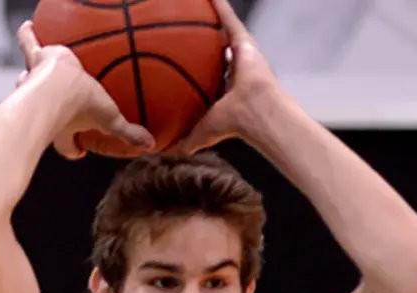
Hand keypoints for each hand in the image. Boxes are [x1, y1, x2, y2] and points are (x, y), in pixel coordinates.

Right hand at [15, 22, 153, 159]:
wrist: (59, 85)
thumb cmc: (81, 106)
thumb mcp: (111, 120)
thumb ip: (128, 132)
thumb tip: (149, 145)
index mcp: (65, 129)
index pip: (68, 147)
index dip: (73, 149)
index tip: (80, 150)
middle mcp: (46, 107)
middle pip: (46, 113)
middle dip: (52, 114)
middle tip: (57, 104)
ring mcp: (36, 83)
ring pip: (31, 82)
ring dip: (33, 77)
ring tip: (41, 68)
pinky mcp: (35, 60)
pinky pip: (29, 45)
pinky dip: (28, 36)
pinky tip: (30, 26)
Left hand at [173, 0, 280, 154]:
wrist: (254, 113)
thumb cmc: (232, 125)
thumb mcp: (201, 133)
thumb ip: (184, 141)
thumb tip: (161, 153)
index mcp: (224, 88)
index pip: (206, 75)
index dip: (194, 68)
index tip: (181, 61)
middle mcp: (233, 68)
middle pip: (212, 49)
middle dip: (200, 40)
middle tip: (183, 31)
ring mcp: (240, 54)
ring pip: (220, 30)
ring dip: (209, 16)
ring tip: (192, 5)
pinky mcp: (245, 42)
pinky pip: (227, 17)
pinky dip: (217, 5)